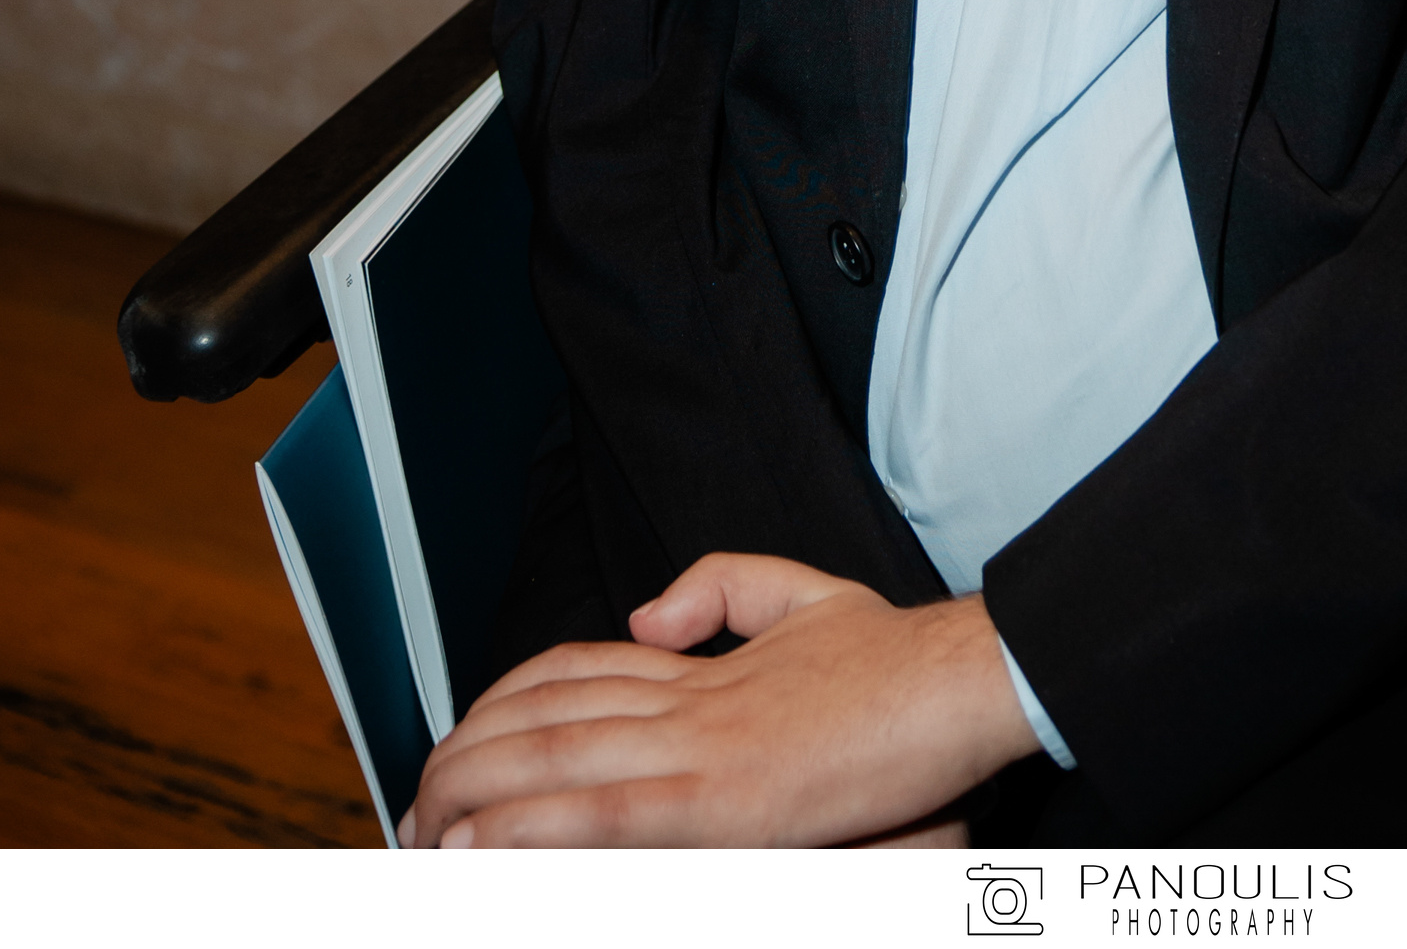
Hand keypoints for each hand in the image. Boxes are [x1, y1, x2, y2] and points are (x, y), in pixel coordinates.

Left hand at [398, 553, 1032, 846]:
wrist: (964, 680)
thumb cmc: (901, 662)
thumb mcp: (808, 599)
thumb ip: (726, 588)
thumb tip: (648, 613)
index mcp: (702, 663)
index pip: (567, 672)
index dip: (498, 707)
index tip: (458, 745)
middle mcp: (685, 698)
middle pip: (539, 717)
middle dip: (461, 763)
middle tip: (412, 808)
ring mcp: (700, 747)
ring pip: (552, 763)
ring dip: (471, 800)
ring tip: (420, 833)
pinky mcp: (724, 801)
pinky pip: (604, 815)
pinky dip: (530, 830)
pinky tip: (480, 847)